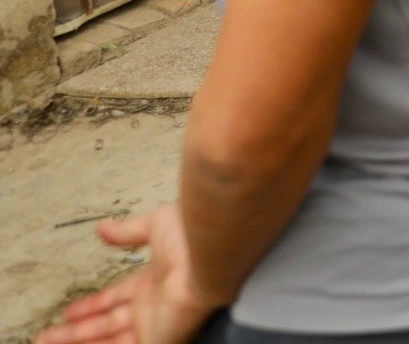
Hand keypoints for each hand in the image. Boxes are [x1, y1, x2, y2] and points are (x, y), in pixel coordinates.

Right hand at [36, 206, 222, 343]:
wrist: (210, 260)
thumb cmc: (192, 239)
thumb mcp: (156, 225)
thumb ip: (129, 230)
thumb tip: (105, 227)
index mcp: (153, 281)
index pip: (115, 300)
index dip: (91, 307)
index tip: (69, 312)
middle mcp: (153, 306)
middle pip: (107, 325)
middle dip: (77, 332)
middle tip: (50, 336)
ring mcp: (154, 326)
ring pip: (108, 342)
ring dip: (77, 343)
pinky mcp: (157, 341)